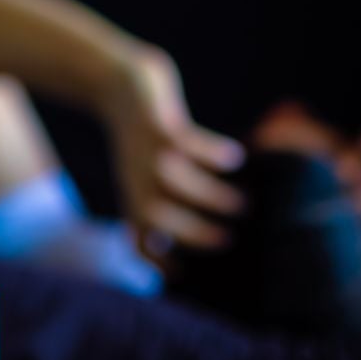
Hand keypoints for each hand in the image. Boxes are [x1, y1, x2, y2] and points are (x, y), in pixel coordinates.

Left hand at [103, 46, 245, 264]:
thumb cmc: (143, 135)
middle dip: (191, 234)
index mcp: (132, 192)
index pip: (136, 237)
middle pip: (153, 215)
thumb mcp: (147, 169)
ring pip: (172, 180)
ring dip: (209, 195)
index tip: (185, 275)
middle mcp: (135, 176)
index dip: (155, 261)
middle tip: (228, 241)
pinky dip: (211, 152)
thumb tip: (204, 229)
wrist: (118, 84)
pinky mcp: (155, 121)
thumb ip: (168, 199)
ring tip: (243, 201)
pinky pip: (184, 141)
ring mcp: (144, 149)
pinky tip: (237, 156)